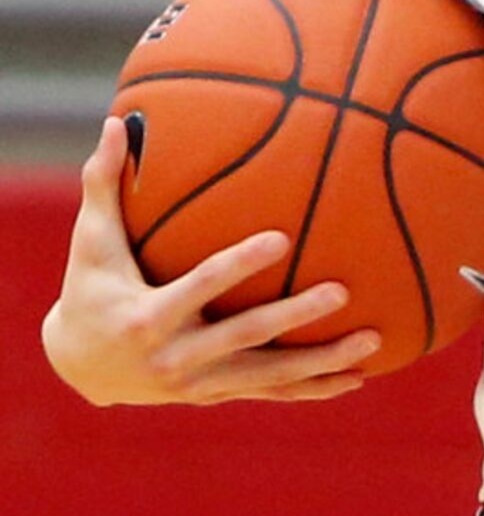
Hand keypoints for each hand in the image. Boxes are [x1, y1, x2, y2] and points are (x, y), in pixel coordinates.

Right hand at [40, 116, 380, 405]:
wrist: (81, 366)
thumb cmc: (92, 286)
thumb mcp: (92, 242)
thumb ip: (105, 183)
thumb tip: (116, 121)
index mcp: (147, 316)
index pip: (199, 287)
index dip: (238, 266)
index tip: (281, 238)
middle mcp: (174, 357)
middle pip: (244, 336)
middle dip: (293, 317)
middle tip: (342, 292)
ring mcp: (198, 383)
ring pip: (267, 375)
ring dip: (320, 362)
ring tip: (372, 338)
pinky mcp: (215, 394)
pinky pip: (270, 391)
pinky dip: (313, 387)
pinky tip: (360, 376)